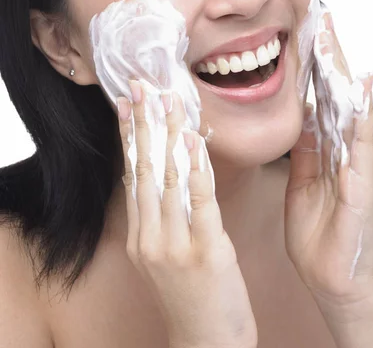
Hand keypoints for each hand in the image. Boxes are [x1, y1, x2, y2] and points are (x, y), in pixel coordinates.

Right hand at [117, 80, 256, 347]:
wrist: (207, 344)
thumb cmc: (192, 296)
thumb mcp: (168, 254)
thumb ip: (164, 215)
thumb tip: (168, 171)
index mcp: (139, 235)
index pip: (132, 174)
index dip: (130, 135)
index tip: (128, 102)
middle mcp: (149, 237)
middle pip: (144, 169)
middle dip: (143, 123)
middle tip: (141, 86)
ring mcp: (174, 244)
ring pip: (168, 178)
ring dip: (169, 134)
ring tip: (168, 100)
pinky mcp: (204, 251)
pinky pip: (199, 201)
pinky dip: (196, 167)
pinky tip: (193, 139)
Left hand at [284, 12, 372, 310]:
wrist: (332, 278)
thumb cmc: (318, 232)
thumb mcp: (301, 182)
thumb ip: (302, 150)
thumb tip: (299, 117)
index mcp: (324, 148)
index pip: (318, 97)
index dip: (311, 65)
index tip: (302, 31)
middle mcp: (342, 149)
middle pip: (335, 95)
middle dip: (327, 56)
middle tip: (320, 17)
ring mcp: (354, 165)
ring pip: (350, 109)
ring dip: (343, 73)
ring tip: (334, 39)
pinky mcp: (359, 186)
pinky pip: (361, 146)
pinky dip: (362, 117)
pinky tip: (361, 90)